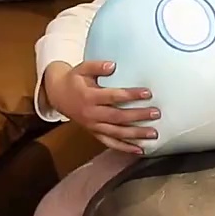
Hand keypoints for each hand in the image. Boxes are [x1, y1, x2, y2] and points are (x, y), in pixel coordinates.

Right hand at [44, 60, 158, 153]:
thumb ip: (97, 66)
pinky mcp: (94, 133)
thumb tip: (113, 65)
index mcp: (89, 97)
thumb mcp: (82, 68)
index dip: (130, 95)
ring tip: (154, 134)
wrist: (58, 95)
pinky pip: (110, 143)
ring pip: (116, 133)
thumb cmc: (74, 79)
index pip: (113, 97)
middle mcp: (91, 114)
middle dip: (138, 116)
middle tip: (156, 113)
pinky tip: (140, 150)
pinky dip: (125, 148)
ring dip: (136, 135)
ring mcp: (93, 126)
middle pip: (118, 117)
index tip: (148, 93)